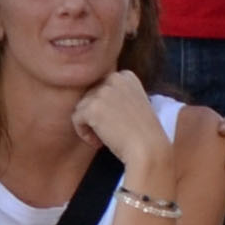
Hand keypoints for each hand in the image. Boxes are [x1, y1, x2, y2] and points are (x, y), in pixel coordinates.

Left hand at [71, 70, 172, 193]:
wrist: (148, 148)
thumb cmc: (144, 133)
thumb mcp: (136, 104)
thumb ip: (118, 96)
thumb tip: (96, 101)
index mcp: (126, 76)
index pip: (102, 87)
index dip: (105, 106)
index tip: (115, 122)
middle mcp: (114, 78)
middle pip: (90, 96)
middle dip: (95, 115)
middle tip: (108, 133)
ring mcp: (102, 92)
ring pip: (81, 107)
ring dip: (89, 125)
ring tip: (103, 139)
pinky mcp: (92, 107)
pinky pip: (76, 119)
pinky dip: (83, 133)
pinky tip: (98, 143)